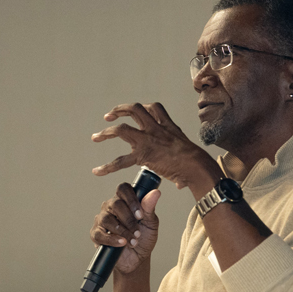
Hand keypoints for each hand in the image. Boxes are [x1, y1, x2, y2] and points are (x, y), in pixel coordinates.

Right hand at [90, 185, 160, 274]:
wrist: (137, 259)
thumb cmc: (143, 238)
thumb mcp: (150, 223)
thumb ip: (150, 208)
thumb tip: (155, 192)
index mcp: (124, 201)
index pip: (123, 189)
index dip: (131, 199)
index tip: (140, 215)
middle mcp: (110, 207)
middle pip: (115, 203)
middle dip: (129, 219)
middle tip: (138, 232)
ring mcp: (102, 220)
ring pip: (107, 219)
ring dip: (122, 231)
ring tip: (133, 241)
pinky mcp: (96, 234)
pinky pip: (100, 234)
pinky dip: (112, 239)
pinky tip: (122, 243)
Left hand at [91, 103, 215, 188]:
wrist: (196, 165)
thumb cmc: (196, 162)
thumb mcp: (187, 152)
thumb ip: (177, 168)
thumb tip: (179, 183)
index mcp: (167, 125)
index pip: (153, 108)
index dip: (142, 108)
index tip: (134, 112)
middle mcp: (155, 128)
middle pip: (134, 109)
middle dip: (119, 110)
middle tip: (108, 117)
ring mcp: (148, 140)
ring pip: (121, 129)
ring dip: (106, 133)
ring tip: (96, 137)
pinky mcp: (143, 155)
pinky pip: (120, 160)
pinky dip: (107, 167)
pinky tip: (97, 171)